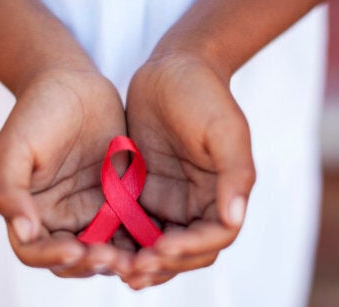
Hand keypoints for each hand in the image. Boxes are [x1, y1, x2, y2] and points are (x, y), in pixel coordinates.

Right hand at [0, 67, 133, 276]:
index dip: (53, 257)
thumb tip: (23, 231)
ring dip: (120, 260)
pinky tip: (156, 237)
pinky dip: (141, 240)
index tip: (77, 249)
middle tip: (113, 258)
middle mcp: (60, 219)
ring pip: (106, 251)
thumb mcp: (13, 147)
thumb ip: (9, 190)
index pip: (36, 251)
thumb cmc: (36, 112)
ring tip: (137, 256)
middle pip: (73, 260)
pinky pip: (132, 229)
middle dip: (91, 264)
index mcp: (29, 212)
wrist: (73, 83)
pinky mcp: (121, 201)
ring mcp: (92, 212)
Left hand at [122, 53, 255, 288]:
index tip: (161, 248)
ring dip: (142, 263)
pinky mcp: (143, 194)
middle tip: (133, 269)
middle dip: (163, 264)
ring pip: (159, 247)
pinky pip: (134, 228)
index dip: (190, 249)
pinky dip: (123, 243)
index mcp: (224, 193)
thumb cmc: (203, 94)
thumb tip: (234, 219)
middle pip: (187, 252)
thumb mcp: (224, 128)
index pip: (214, 236)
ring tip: (116, 269)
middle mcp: (200, 204)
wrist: (171, 68)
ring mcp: (171, 201)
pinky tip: (103, 248)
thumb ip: (235, 173)